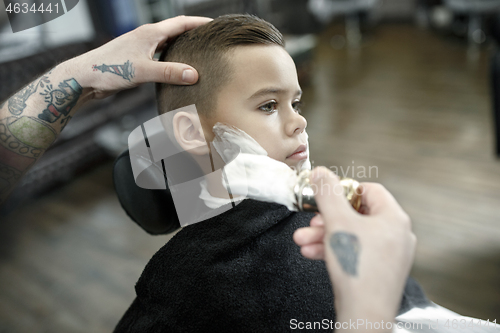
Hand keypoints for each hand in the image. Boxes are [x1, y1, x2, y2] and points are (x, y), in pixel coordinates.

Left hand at [67, 15, 211, 99]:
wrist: (84, 77)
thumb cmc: (108, 69)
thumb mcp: (143, 71)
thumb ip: (169, 72)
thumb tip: (195, 74)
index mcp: (150, 34)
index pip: (181, 23)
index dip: (200, 23)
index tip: (215, 25)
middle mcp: (146, 37)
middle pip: (175, 31)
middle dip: (194, 33)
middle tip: (210, 39)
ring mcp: (140, 48)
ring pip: (167, 44)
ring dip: (182, 46)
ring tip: (198, 52)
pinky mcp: (136, 60)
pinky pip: (160, 56)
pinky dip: (171, 59)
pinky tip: (176, 68)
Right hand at [293, 167, 415, 328]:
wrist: (363, 314)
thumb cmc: (358, 270)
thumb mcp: (337, 222)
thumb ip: (327, 194)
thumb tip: (321, 173)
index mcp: (394, 218)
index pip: (369, 190)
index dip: (344, 190)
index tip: (326, 195)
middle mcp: (395, 235)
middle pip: (356, 214)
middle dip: (326, 218)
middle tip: (311, 221)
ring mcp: (388, 254)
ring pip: (352, 234)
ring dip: (324, 235)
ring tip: (303, 240)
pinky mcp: (378, 270)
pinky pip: (354, 251)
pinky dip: (333, 249)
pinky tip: (313, 252)